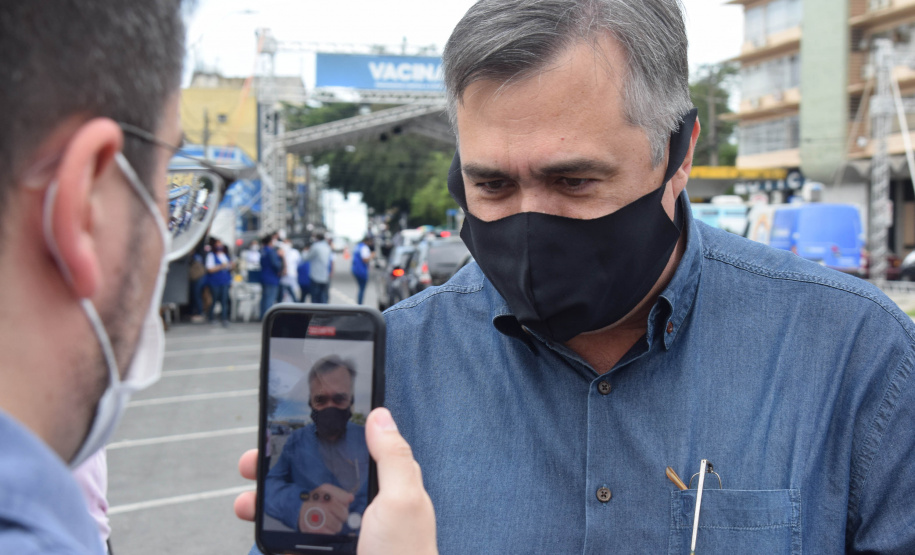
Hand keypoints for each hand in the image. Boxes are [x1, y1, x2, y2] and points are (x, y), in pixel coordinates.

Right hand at [233, 408, 436, 554]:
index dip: (316, 439)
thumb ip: (392, 457)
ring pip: (296, 512)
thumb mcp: (402, 499)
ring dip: (266, 503)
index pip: (346, 452)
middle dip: (277, 470)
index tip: (285, 429)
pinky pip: (291, 545)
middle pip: (312, 479)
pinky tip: (260, 533)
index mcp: (381, 489)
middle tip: (250, 464)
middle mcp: (359, 510)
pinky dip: (273, 538)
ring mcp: (339, 537)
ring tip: (245, 504)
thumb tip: (380, 414)